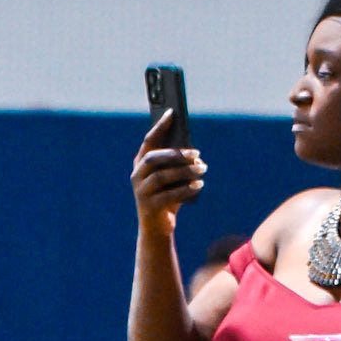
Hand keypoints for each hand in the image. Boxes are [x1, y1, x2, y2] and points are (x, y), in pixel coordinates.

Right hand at [131, 108, 205, 230]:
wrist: (157, 228)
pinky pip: (169, 195)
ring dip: (184, 171)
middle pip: (154, 158)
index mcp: (141, 164)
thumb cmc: (167, 197)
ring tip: (202, 169)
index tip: (172, 113)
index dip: (159, 127)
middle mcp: (137, 176)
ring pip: (162, 176)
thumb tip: (195, 156)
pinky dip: (186, 189)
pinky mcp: (149, 207)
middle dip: (176, 154)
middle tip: (197, 153)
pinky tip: (199, 185)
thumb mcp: (172, 179)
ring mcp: (141, 192)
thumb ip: (178, 165)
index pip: (148, 141)